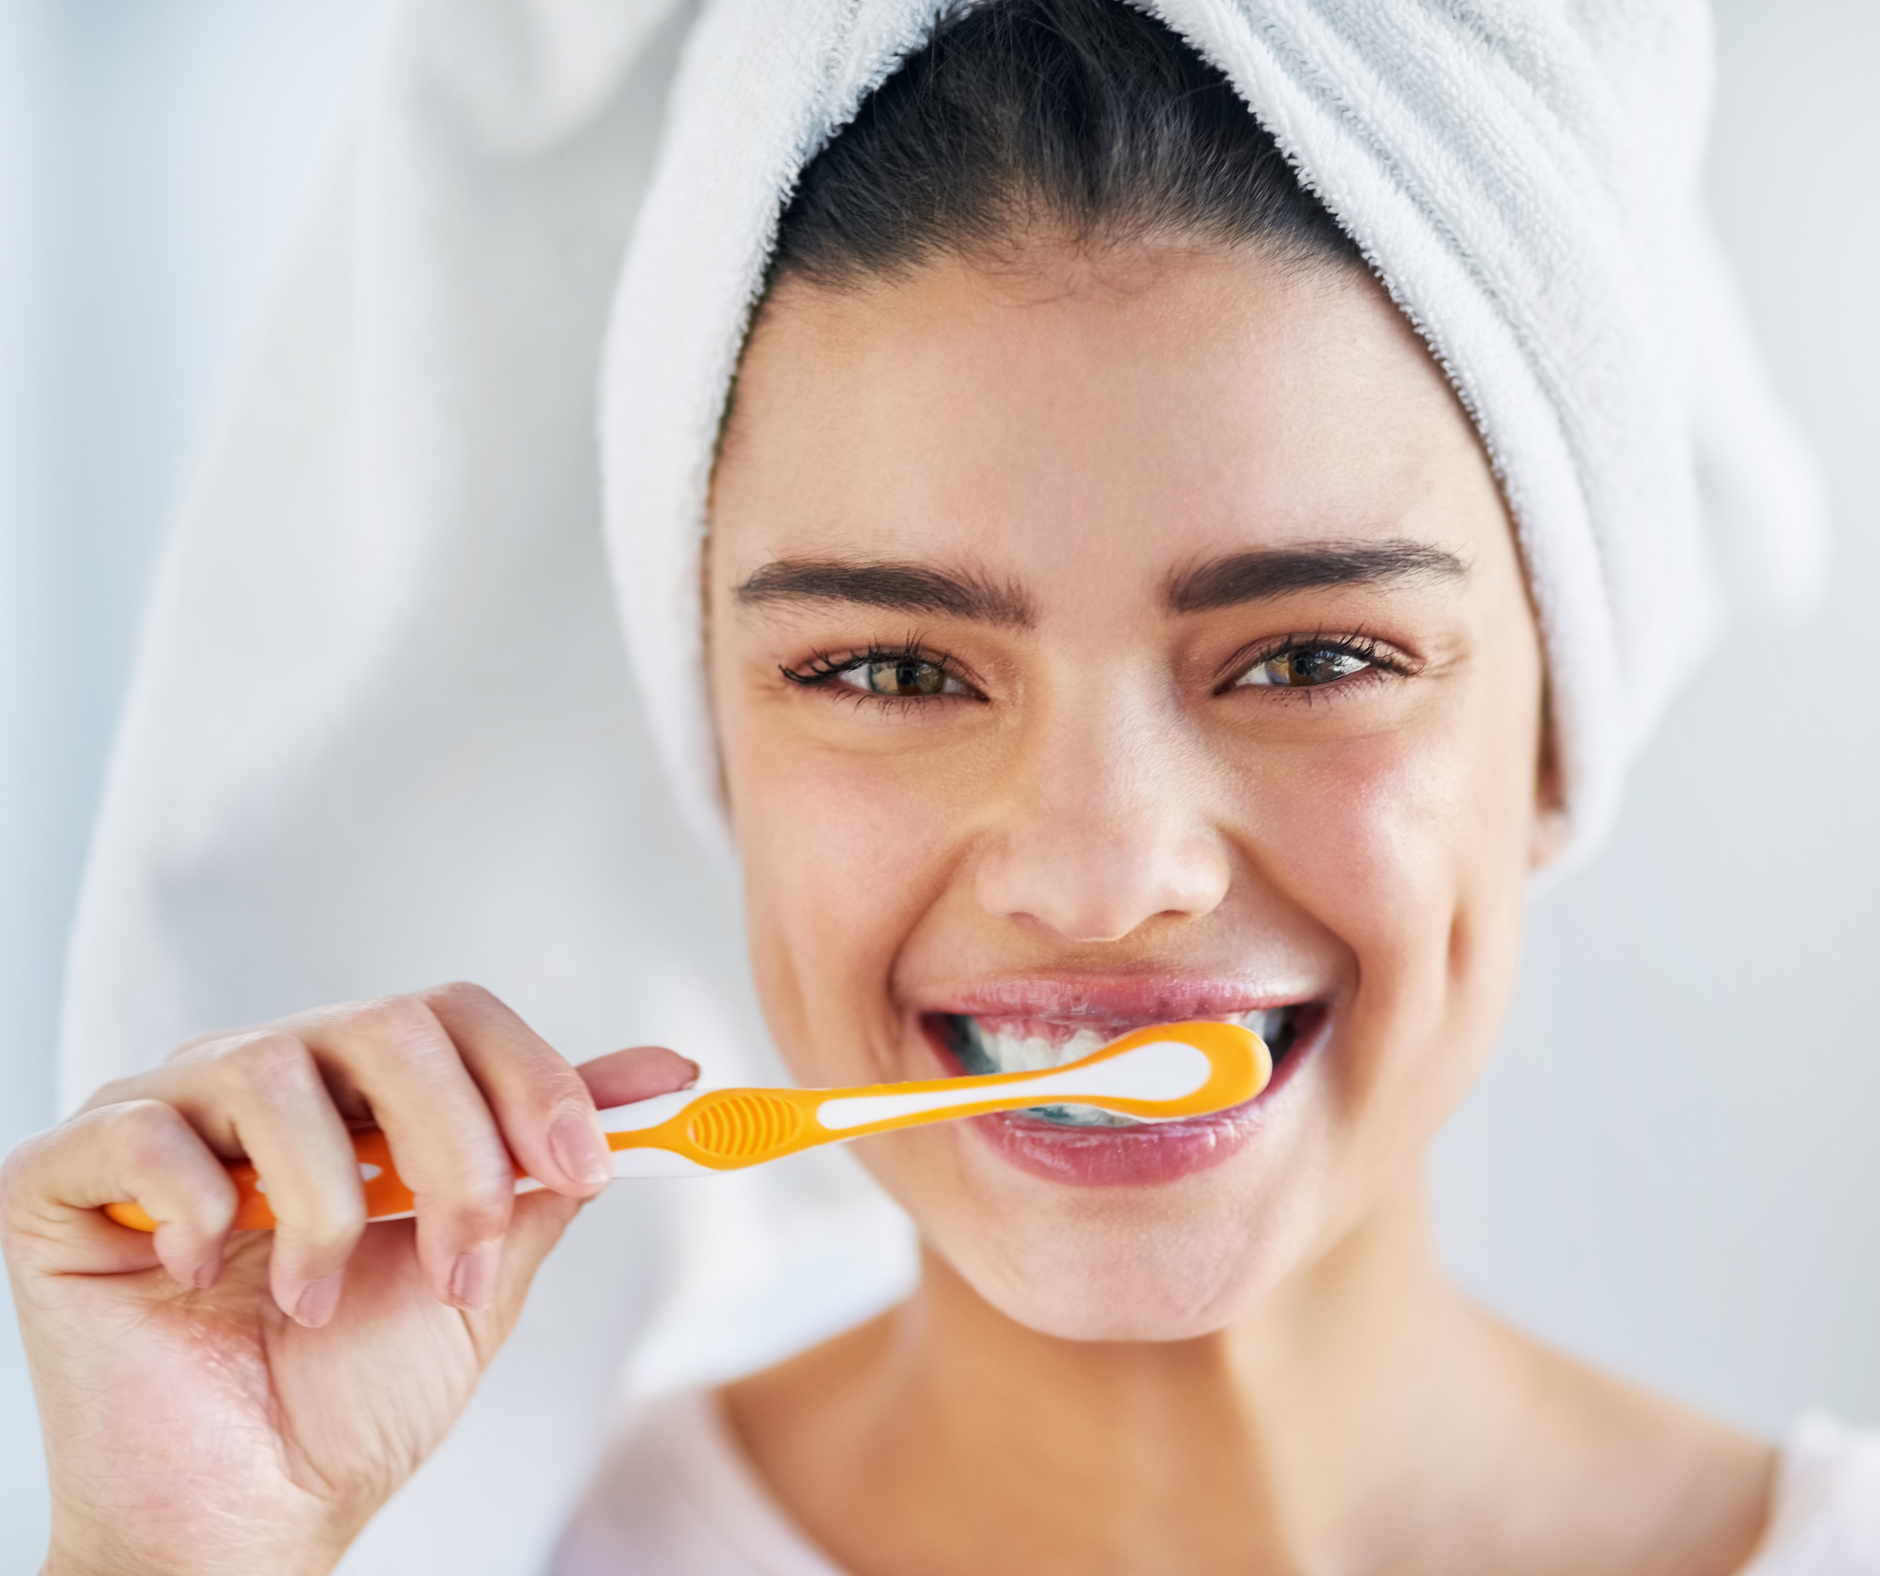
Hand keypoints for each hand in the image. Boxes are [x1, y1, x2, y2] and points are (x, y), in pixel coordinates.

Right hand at [1, 983, 694, 1575]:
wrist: (248, 1517)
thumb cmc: (354, 1396)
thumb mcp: (482, 1273)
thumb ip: (550, 1171)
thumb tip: (665, 1075)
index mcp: (359, 1093)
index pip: (455, 1016)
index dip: (534, 1079)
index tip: (594, 1165)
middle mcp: (263, 1078)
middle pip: (384, 1025)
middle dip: (455, 1147)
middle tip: (464, 1261)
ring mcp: (161, 1116)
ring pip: (273, 1068)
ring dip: (330, 1205)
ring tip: (318, 1301)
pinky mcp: (65, 1175)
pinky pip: (143, 1131)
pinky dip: (201, 1206)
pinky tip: (208, 1274)